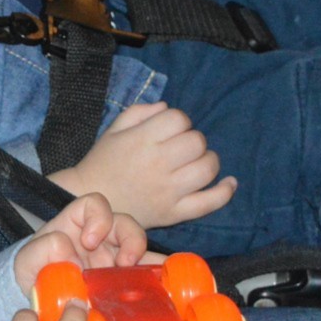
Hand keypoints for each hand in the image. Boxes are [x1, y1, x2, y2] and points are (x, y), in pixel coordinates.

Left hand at [14, 192, 147, 295]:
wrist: (36, 304)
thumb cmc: (32, 274)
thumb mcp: (27, 261)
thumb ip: (42, 251)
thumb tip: (70, 254)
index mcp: (78, 225)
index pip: (95, 205)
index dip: (98, 218)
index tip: (89, 241)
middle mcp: (101, 239)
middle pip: (126, 225)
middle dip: (132, 240)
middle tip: (125, 262)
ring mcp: (114, 260)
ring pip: (141, 251)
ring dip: (150, 261)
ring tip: (150, 281)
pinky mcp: (124, 283)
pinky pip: (148, 276)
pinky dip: (160, 281)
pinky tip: (168, 292)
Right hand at [49, 101, 235, 229]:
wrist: (90, 199)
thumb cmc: (103, 162)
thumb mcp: (114, 129)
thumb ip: (140, 112)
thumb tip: (168, 108)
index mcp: (141, 140)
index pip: (179, 119)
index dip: (179, 121)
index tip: (170, 130)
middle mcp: (157, 163)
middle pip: (197, 142)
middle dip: (193, 140)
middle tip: (181, 149)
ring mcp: (167, 190)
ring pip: (207, 168)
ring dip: (208, 161)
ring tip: (196, 163)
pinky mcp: (173, 213)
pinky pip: (209, 203)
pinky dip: (225, 192)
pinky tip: (230, 182)